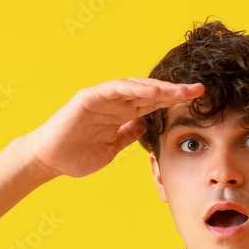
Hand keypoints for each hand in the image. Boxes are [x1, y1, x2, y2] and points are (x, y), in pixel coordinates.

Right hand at [26, 77, 203, 178]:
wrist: (49, 161)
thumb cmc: (77, 155)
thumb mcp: (112, 149)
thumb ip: (128, 135)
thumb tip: (146, 126)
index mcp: (122, 115)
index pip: (153, 105)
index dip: (174, 102)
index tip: (197, 103)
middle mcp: (115, 104)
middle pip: (150, 94)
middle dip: (175, 92)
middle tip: (199, 90)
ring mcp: (103, 99)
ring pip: (136, 88)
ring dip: (159, 88)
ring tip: (181, 90)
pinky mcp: (89, 98)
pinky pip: (114, 89)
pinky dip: (133, 88)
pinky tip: (152, 90)